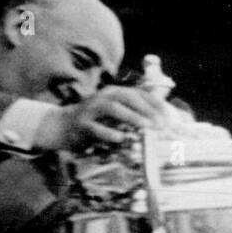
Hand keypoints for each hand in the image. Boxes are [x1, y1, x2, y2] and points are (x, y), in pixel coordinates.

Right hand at [34, 86, 170, 151]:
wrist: (62, 126)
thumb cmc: (94, 121)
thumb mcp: (113, 113)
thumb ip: (132, 114)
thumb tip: (158, 122)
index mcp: (113, 93)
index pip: (138, 93)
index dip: (154, 103)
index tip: (169, 116)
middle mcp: (103, 97)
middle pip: (128, 97)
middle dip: (146, 109)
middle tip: (161, 123)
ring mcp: (91, 109)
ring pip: (113, 109)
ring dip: (132, 117)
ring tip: (146, 127)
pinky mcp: (81, 124)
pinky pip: (96, 128)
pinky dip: (109, 133)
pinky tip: (120, 139)